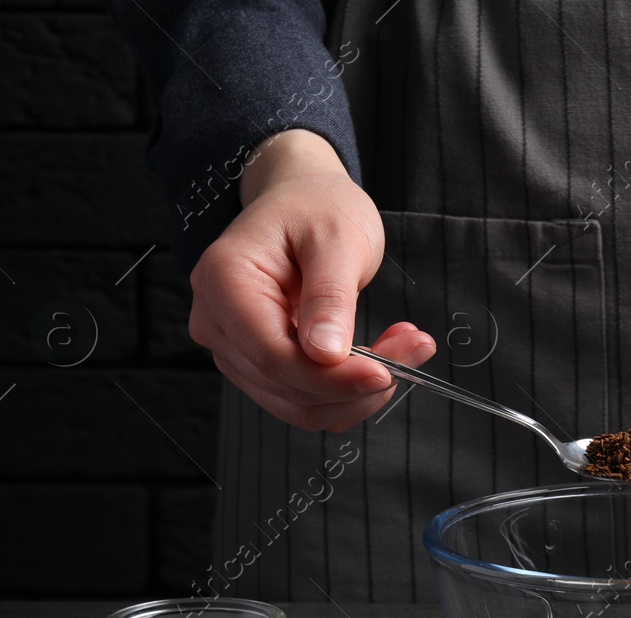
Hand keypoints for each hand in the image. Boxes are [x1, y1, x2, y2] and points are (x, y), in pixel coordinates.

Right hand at [188, 129, 435, 431]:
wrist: (304, 201)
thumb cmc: (316, 207)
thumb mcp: (337, 238)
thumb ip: (331, 296)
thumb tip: (326, 354)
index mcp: (224, 282)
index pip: (273, 356)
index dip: (331, 378)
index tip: (385, 372)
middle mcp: (217, 321)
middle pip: (286, 385)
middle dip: (355, 382)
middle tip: (414, 348)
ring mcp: (234, 347)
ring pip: (298, 403)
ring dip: (357, 391)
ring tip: (403, 347)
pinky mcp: (259, 364)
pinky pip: (304, 398)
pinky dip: (348, 389)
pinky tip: (380, 357)